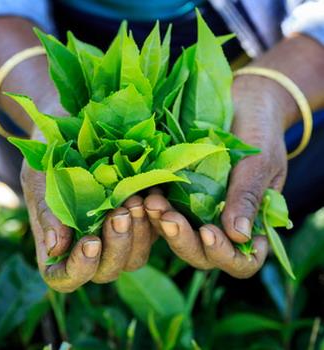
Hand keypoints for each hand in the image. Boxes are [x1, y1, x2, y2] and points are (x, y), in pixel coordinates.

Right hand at [21, 163, 155, 291]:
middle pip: (108, 271)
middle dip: (117, 245)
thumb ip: (47, 214)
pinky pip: (154, 234)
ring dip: (139, 233)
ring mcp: (118, 239)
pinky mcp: (140, 224)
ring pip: (135, 257)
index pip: (67, 279)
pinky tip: (152, 194)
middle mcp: (91, 250)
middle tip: (120, 214)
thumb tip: (55, 247)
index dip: (80, 269)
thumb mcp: (40, 182)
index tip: (90, 242)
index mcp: (61, 249)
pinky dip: (156, 218)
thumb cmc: (50, 164)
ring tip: (136, 201)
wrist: (74, 144)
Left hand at [144, 75, 289, 277]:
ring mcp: (199, 213)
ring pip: (180, 236)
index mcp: (252, 225)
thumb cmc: (260, 134)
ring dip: (163, 225)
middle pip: (203, 254)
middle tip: (168, 218)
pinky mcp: (180, 197)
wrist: (243, 105)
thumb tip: (239, 236)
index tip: (209, 231)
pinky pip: (166, 211)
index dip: (224, 254)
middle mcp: (223, 226)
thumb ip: (248, 198)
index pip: (241, 260)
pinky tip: (145, 193)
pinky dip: (155, 208)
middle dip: (183, 240)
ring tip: (151, 203)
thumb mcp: (260, 164)